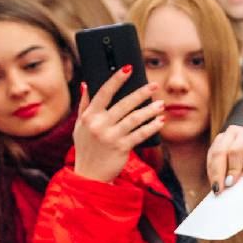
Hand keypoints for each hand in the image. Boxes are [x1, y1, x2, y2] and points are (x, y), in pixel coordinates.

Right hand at [73, 68, 164, 182]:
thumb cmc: (86, 147)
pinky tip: (160, 121)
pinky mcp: (121, 148)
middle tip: (154, 86)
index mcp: (89, 116)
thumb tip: (86, 84)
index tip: (128, 68)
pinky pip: (140, 134)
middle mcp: (99, 125)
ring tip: (161, 104)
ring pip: (134, 118)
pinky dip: (152, 127)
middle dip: (141, 93)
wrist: (89, 174)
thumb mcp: (80, 126)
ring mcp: (110, 136)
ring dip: (150, 110)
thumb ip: (84, 105)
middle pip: (123, 104)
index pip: (104, 92)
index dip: (117, 79)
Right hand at [206, 125, 242, 192]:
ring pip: (212, 155)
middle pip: (220, 151)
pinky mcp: (215, 145)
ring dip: (213, 174)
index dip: (232, 168)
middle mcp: (233, 132)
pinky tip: (214, 183)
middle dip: (218, 173)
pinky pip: (210, 159)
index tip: (230, 184)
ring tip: (216, 190)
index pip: (236, 151)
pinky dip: (211, 173)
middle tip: (218, 190)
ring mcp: (222, 138)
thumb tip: (229, 186)